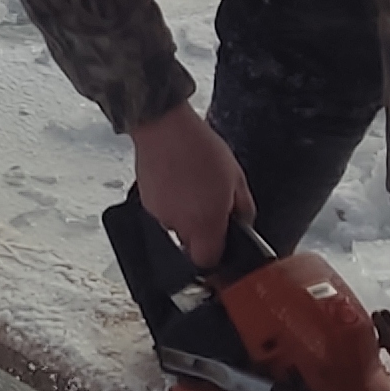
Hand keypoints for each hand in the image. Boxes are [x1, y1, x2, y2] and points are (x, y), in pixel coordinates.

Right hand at [127, 104, 253, 269]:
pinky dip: (172, 205)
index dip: (217, 258)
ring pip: (176, 230)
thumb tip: (244, 223)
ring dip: (186, 218)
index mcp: (205, 223)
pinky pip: (163, 214)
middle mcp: (179, 225)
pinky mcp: (145, 203)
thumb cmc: (200, 149)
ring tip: (194, 190)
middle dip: (202, 235)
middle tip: (212, 210)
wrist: (163, 128)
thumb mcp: (236, 177)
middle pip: (191, 248)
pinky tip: (179, 184)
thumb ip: (244, 208)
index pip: (208, 262)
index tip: (222, 245)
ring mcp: (159, 216)